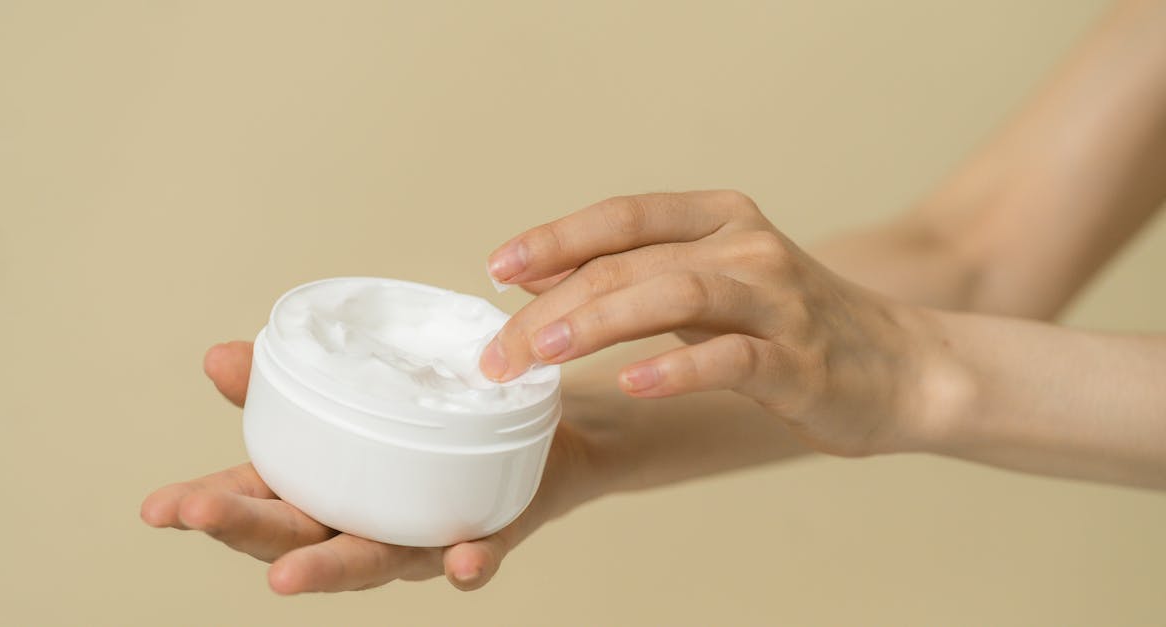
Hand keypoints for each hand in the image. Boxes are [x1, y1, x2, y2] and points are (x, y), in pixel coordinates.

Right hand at [141, 342, 601, 592]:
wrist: (539, 438)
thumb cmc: (431, 424)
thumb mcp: (359, 396)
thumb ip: (292, 385)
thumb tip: (220, 355)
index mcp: (327, 490)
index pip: (256, 504)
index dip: (206, 507)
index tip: (156, 508)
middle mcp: (365, 523)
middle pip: (298, 537)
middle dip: (246, 531)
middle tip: (197, 515)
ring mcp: (422, 536)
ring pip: (373, 561)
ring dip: (331, 571)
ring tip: (286, 578)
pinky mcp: (486, 535)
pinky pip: (477, 558)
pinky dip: (467, 565)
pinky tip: (461, 562)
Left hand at [483, 190, 935, 456]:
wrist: (899, 367)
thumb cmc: (786, 327)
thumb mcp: (708, 285)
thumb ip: (633, 274)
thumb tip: (534, 276)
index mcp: (719, 218)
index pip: (622, 216)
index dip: (554, 238)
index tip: (495, 269)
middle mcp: (747, 246)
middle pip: (632, 262)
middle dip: (554, 303)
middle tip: (502, 350)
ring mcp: (778, 300)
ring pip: (676, 294)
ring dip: (600, 323)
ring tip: (544, 352)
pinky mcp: (800, 359)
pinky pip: (731, 358)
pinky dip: (676, 369)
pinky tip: (630, 383)